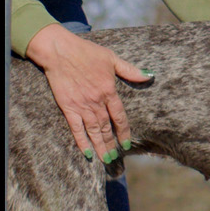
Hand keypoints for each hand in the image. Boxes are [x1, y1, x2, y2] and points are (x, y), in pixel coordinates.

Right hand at [25, 23, 147, 160]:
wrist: (60, 51)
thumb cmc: (86, 52)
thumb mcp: (111, 58)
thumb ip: (130, 70)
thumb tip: (149, 76)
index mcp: (109, 91)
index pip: (119, 117)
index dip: (124, 131)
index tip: (127, 142)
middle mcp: (96, 102)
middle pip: (106, 128)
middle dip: (112, 143)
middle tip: (116, 157)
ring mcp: (82, 106)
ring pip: (93, 131)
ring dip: (100, 146)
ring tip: (106, 159)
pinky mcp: (68, 107)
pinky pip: (76, 128)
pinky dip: (81, 141)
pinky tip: (87, 152)